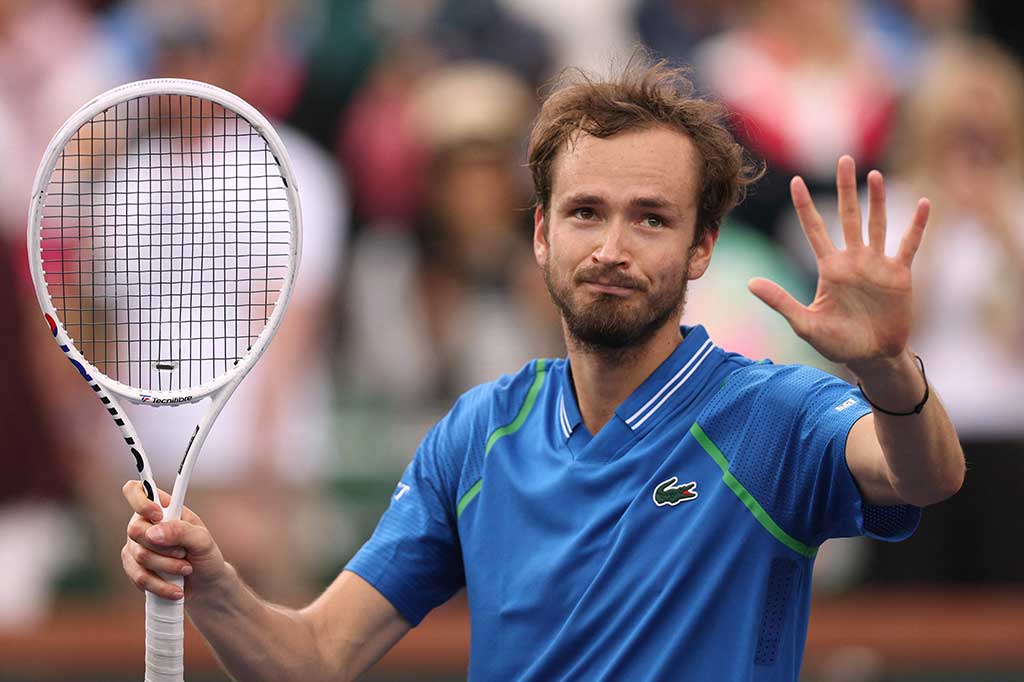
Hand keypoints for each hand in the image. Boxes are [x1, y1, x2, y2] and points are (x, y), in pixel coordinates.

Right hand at [122, 481, 228, 601]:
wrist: (206, 586)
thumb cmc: (206, 556)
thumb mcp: (202, 541)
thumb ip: (181, 531)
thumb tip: (153, 533)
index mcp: (163, 508)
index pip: (136, 490)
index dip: (141, 501)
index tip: (158, 515)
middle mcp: (146, 525)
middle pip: (134, 529)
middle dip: (163, 546)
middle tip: (184, 552)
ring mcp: (136, 547)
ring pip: (138, 555)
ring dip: (167, 566)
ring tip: (186, 569)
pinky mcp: (134, 568)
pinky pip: (139, 576)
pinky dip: (160, 585)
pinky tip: (176, 589)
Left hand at [748, 156, 928, 370]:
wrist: (871, 358)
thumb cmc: (836, 343)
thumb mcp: (804, 323)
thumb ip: (780, 301)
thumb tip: (749, 283)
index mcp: (829, 267)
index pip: (813, 229)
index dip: (804, 206)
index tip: (794, 181)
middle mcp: (853, 260)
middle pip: (847, 216)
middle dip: (845, 188)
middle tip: (843, 159)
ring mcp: (877, 265)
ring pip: (876, 224)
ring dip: (877, 200)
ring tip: (874, 174)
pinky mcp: (899, 274)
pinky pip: (909, 245)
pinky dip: (916, 226)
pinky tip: (923, 204)